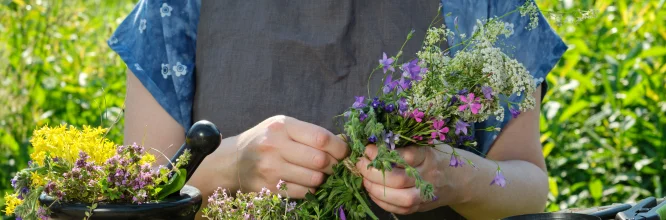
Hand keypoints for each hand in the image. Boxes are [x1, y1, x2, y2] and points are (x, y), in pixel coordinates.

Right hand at [233, 115, 348, 197]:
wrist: (233, 161)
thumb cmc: (265, 140)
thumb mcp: (284, 127)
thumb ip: (310, 132)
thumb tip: (344, 142)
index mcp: (282, 126)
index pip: (321, 138)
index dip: (340, 148)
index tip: (345, 153)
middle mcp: (275, 146)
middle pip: (320, 160)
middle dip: (334, 165)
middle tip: (336, 166)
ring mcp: (271, 168)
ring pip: (314, 179)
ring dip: (324, 179)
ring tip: (320, 173)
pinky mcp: (269, 188)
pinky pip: (303, 192)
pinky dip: (311, 189)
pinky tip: (307, 182)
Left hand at [355, 144, 474, 214]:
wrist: (460, 179)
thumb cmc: (437, 156)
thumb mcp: (426, 144)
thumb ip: (404, 144)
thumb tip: (373, 142)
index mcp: (429, 156)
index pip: (406, 156)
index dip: (383, 154)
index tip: (369, 148)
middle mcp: (428, 176)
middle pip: (398, 179)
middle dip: (373, 172)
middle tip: (361, 164)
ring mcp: (425, 194)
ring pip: (399, 197)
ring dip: (376, 189)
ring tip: (364, 179)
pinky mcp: (421, 207)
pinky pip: (399, 209)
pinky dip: (381, 201)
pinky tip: (372, 191)